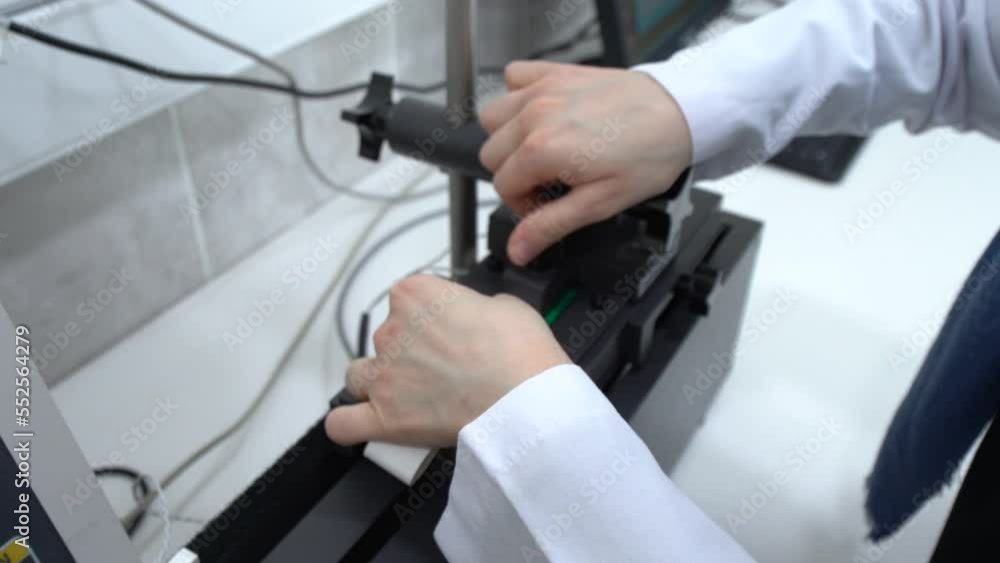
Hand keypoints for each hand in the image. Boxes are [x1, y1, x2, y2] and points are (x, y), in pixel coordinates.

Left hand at [325, 274, 569, 447]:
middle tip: (444, 369)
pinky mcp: (383, 417)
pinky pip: (343, 423)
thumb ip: (478, 307)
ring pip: (359, 375)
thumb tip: (476, 319)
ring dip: (377, 383)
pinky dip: (349, 424)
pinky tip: (362, 423)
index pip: (408, 299)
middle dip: (409, 352)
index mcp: (417, 294)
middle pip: (386, 337)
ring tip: (409, 397)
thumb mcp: (508, 306)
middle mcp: (392, 330)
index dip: (430, 316)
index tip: (448, 331)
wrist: (526, 401)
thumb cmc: (521, 353)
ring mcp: (384, 375)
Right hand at [479, 60, 691, 265]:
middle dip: (514, 173)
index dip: (522, 204)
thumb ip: (550, 225)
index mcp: (543, 150)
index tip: (545, 205)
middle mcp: (535, 115)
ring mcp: (543, 90)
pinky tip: (541, 113)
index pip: (501, 186)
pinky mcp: (556, 73)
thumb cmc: (649, 155)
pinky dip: (518, 94)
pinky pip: (514, 76)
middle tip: (547, 181)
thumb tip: (517, 250)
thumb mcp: (599, 204)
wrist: (680, 113)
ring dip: (508, 136)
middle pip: (491, 153)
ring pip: (492, 117)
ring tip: (540, 148)